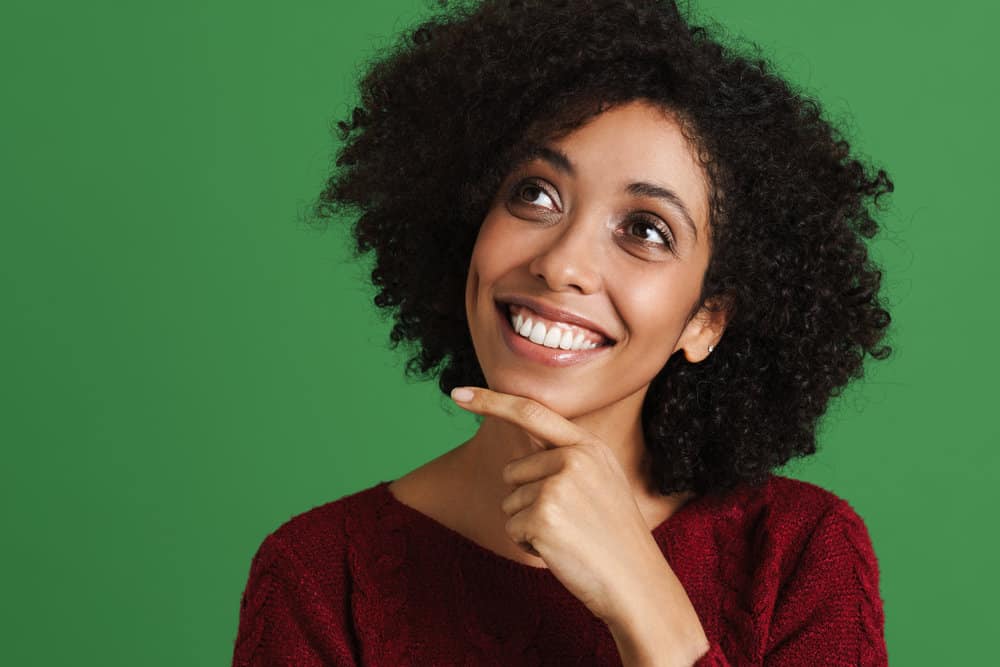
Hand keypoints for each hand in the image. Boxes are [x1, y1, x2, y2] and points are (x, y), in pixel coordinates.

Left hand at [449, 385, 675, 626]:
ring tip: (570, 538)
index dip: (491, 401)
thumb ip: (568, 460)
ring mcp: (557, 487)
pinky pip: (512, 529)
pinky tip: (561, 552)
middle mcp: (573, 459)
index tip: (457, 393)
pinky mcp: (543, 517)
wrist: (636, 583)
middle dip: (529, 501)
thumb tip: (520, 461)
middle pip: (513, 472)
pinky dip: (529, 545)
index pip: (531, 412)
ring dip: (530, 526)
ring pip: (510, 502)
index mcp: (588, 446)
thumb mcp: (602, 482)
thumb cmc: (614, 539)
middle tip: (570, 523)